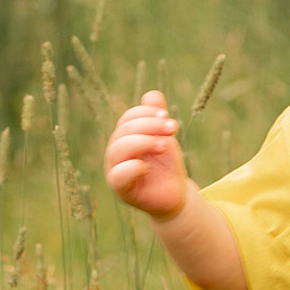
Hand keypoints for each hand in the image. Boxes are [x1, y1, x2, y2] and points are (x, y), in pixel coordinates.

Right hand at [104, 90, 188, 218]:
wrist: (173, 194)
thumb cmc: (165, 165)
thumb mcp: (164, 138)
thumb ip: (157, 117)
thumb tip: (152, 94)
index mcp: (124, 138)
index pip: (128, 118)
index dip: (145, 113)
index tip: (166, 115)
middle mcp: (116, 153)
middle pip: (123, 131)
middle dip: (149, 126)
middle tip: (172, 128)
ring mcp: (115, 170)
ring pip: (118, 149)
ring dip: (143, 142)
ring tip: (164, 145)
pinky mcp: (121, 190)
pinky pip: (117, 176)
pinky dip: (133, 167)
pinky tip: (148, 167)